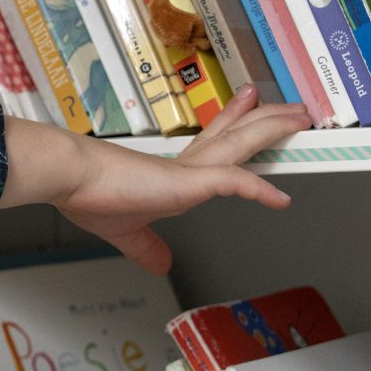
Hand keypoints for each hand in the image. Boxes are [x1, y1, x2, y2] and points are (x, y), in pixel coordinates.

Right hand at [0, 86, 310, 274]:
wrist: (70, 176)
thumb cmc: (87, 194)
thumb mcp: (124, 231)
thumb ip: (146, 247)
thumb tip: (161, 265)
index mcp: (172, 174)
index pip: (212, 144)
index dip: (233, 125)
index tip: (249, 107)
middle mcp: (186, 166)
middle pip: (235, 136)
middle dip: (263, 119)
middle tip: (289, 106)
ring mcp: (189, 171)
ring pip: (242, 145)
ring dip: (272, 130)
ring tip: (299, 116)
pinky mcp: (188, 182)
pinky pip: (233, 183)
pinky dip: (257, 190)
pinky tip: (280, 199)